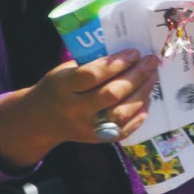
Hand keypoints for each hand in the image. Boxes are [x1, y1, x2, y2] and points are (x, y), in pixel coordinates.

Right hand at [0, 49, 158, 171]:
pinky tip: (147, 98)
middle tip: (151, 61)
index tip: (134, 52)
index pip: (92, 75)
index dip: (116, 63)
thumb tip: (126, 53)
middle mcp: (75, 110)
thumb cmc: (57, 88)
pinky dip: (139, 114)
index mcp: (63, 87)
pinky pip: (124, 129)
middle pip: (111, 94)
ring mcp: (87, 128)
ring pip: (121, 113)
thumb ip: (90, 64)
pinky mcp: (97, 140)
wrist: (40, 120)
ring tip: (153, 77)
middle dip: (136, 76)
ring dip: (142, 93)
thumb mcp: (64, 71)